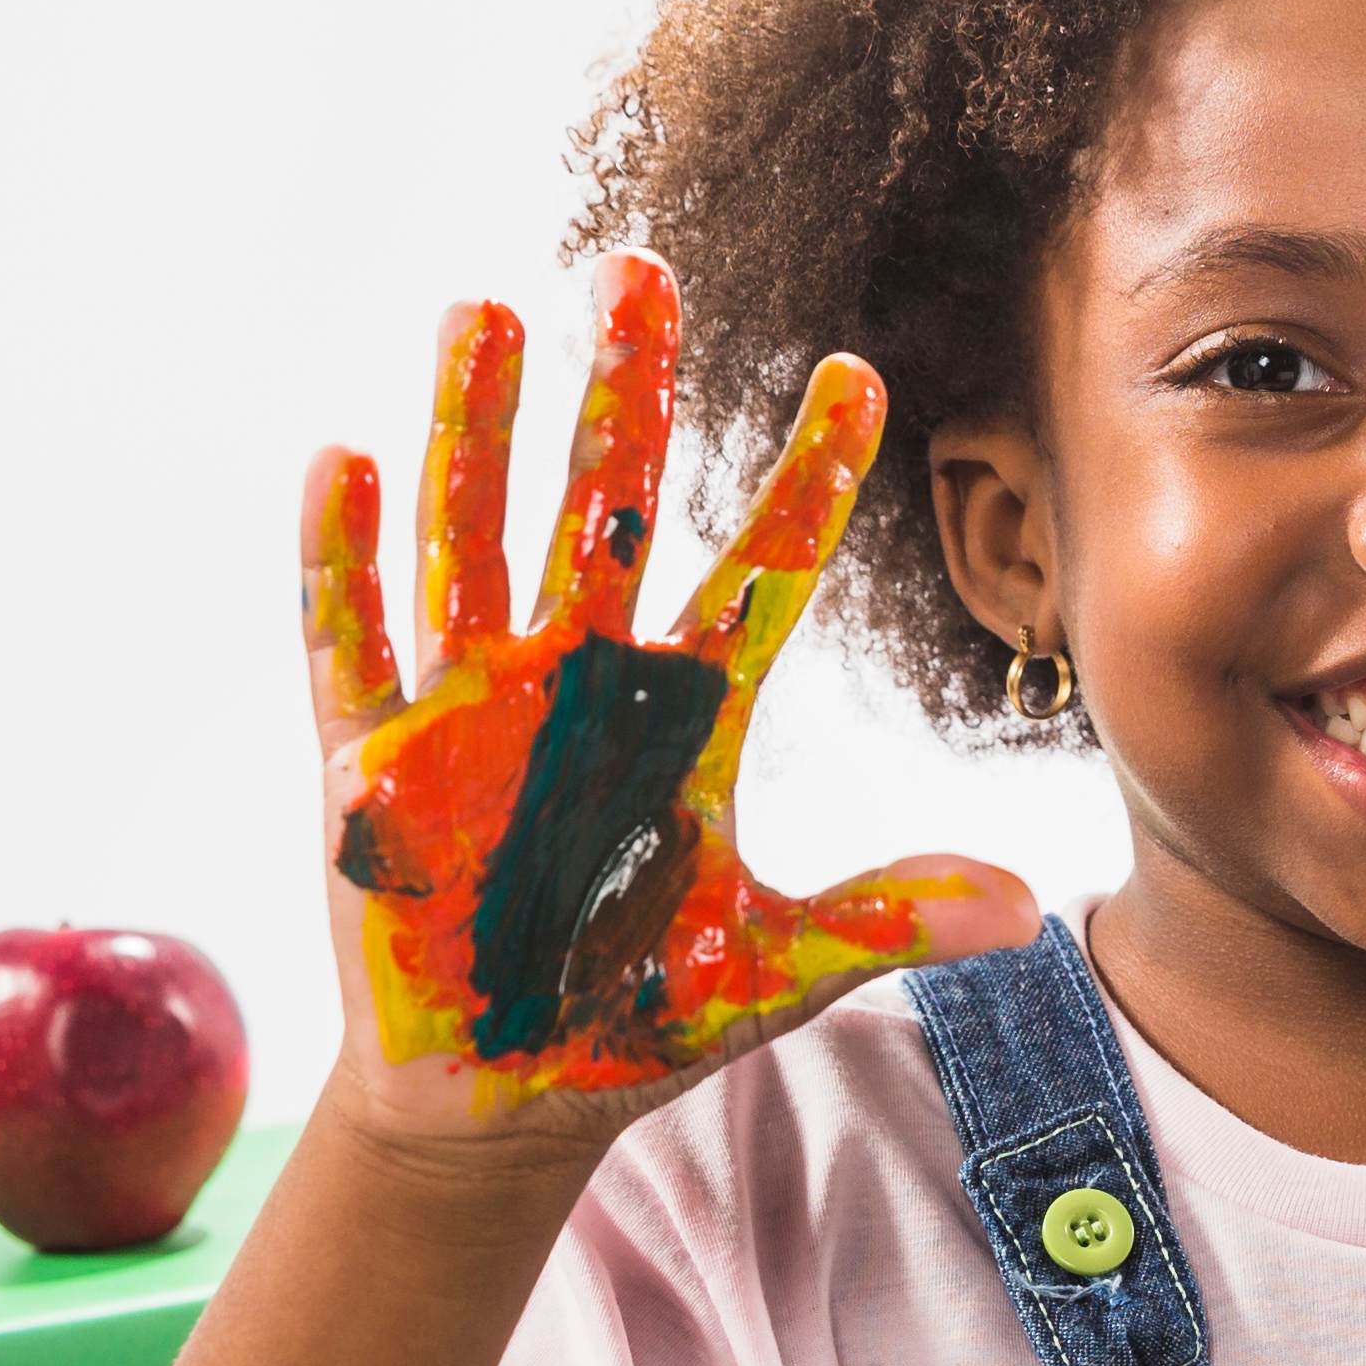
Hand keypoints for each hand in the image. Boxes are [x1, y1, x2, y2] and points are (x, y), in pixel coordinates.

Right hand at [304, 255, 1034, 1140]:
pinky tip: (344, 461)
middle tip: (639, 267)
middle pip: (606, 507)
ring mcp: (472, 707)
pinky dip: (344, 559)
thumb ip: (883, 919)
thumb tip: (1021, 910)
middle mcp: (583, 679)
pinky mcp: (373, 763)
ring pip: (471, 538)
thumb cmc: (634, 1016)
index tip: (859, 373)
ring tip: (482, 315)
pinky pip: (352, 642)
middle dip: (619, 393)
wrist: (501, 1098)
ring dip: (472, 434)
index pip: (766, 569)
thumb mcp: (769, 969)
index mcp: (688, 712)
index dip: (809, 477)